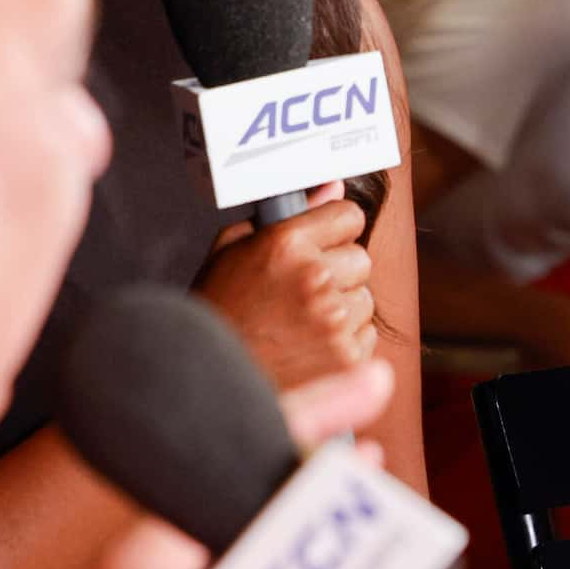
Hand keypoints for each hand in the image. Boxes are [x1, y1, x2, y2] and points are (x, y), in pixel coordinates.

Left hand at [10, 360, 394, 568]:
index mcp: (146, 565)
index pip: (237, 462)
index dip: (308, 419)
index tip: (364, 393)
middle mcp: (147, 565)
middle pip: (251, 492)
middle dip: (322, 477)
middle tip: (380, 480)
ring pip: (250, 539)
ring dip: (308, 540)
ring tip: (364, 546)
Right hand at [195, 185, 375, 386]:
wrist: (204, 379)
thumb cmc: (217, 313)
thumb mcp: (232, 250)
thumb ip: (285, 215)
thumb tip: (333, 188)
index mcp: (287, 244)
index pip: (349, 216)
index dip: (335, 229)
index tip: (325, 241)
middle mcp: (316, 278)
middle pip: (361, 258)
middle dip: (338, 270)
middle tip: (305, 289)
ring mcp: (334, 320)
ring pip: (365, 298)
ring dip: (342, 307)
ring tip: (302, 321)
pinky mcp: (347, 357)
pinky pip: (365, 336)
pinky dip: (344, 341)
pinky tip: (309, 345)